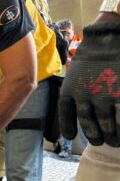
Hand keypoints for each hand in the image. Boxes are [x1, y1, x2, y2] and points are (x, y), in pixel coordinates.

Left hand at [59, 22, 119, 145]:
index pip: (67, 114)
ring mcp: (103, 97)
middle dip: (95, 135)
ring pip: (106, 125)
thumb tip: (77, 104)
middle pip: (89, 124)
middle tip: (100, 141)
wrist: (108, 39)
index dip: (68, 127)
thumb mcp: (76, 70)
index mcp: (70, 90)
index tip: (71, 136)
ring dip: (110, 136)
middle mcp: (84, 97)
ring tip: (114, 141)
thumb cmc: (93, 54)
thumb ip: (74, 88)